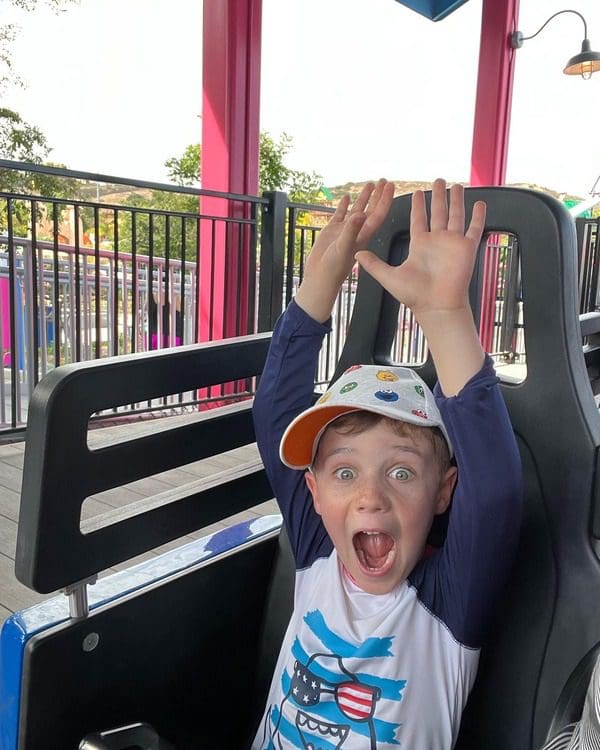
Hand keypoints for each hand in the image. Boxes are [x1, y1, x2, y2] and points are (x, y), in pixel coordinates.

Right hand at [295, 179, 394, 322]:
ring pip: (357, 210)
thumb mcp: (343, 248)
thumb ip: (351, 231)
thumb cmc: (333, 269)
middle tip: (384, 180)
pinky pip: (340, 215)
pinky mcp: (332, 232)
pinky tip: (346, 197)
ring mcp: (344, 231)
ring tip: (370, 184)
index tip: (390, 186)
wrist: (320, 278)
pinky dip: (343, 206)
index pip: (378, 215)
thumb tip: (360, 214)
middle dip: (378, 196)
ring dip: (364, 198)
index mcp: (363, 235)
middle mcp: (356, 231)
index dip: (384, 200)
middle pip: (371, 210)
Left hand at [356, 178, 486, 394]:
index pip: (418, 219)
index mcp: (420, 244)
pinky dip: (478, 216)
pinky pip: (474, 228)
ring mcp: (452, 243)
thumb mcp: (388, 276)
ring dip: (456, 200)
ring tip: (457, 185)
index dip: (417, 205)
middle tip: (437, 180)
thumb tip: (356, 253)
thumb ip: (373, 264)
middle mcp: (436, 241)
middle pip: (437, 212)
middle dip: (438, 196)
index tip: (416, 192)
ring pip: (456, 215)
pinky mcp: (466, 248)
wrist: (435, 306)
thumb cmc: (414, 295)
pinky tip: (480, 203)